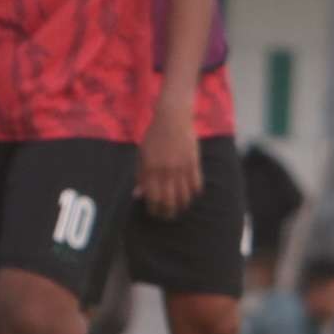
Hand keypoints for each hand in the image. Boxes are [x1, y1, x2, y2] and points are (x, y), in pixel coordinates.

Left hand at [141, 96, 201, 216]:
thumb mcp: (142, 154)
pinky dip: (194, 193)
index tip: (154, 213)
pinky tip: (191, 195)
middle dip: (168, 212)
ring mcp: (181, 167)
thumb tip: (137, 196)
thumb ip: (140, 176)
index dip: (154, 209)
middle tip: (167, 215)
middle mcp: (166, 171)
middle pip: (169, 201)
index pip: (153, 198)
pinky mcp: (194, 163)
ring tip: (179, 208)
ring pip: (184, 196)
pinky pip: (196, 185)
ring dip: (181, 206)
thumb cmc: (154, 135)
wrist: (173, 117)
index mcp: (151, 169)